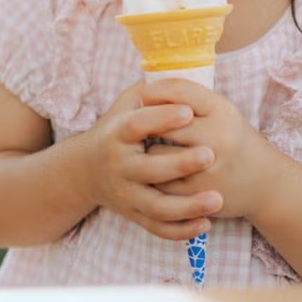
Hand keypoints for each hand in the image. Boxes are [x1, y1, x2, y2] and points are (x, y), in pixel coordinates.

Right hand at [81, 82, 223, 240]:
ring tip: (217, 199)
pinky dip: (181, 231)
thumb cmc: (116, 131)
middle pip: (148, 170)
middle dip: (180, 164)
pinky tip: (205, 224)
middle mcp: (119, 167)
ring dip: (187, 206)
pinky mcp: (134, 216)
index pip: (137, 125)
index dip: (161, 118)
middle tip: (210, 154)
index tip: (188, 111)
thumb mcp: (124, 105)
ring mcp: (126, 195)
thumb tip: (176, 70)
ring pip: (157, 207)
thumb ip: (149, 91)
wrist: (85, 171)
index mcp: (116, 135)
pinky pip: (158, 228)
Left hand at [142, 78, 275, 219]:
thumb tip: (145, 92)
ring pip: (156, 154)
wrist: (266, 184)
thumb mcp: (222, 113)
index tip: (144, 96)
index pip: (180, 90)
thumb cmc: (234, 141)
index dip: (155, 91)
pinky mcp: (199, 193)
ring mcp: (209, 167)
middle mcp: (219, 137)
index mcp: (223, 110)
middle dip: (149, 124)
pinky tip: (160, 172)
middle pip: (164, 123)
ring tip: (153, 150)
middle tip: (142, 126)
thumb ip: (190, 100)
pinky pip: (160, 182)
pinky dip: (155, 177)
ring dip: (149, 152)